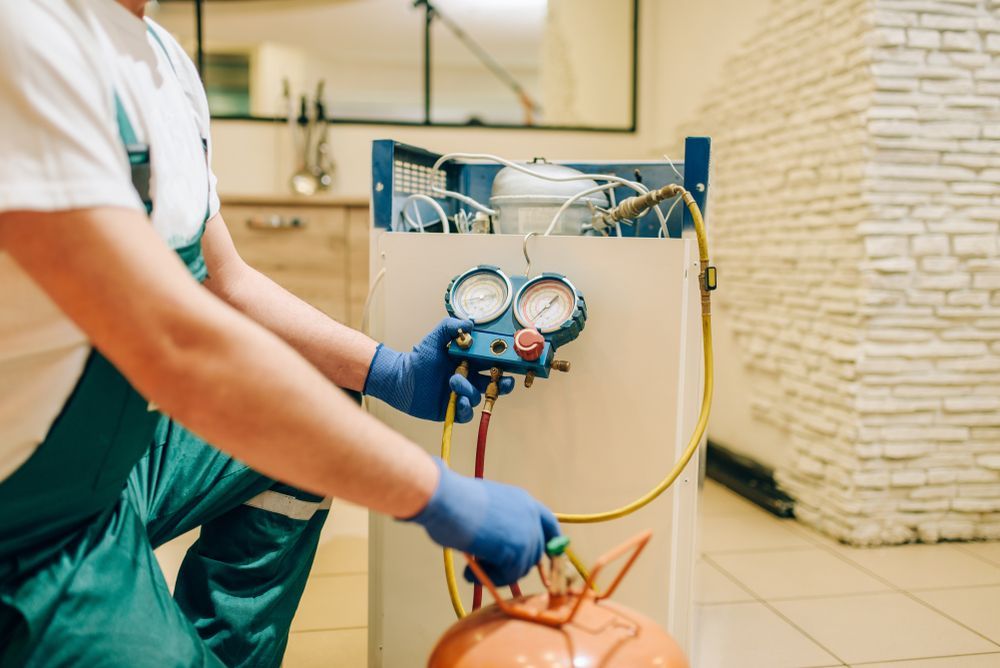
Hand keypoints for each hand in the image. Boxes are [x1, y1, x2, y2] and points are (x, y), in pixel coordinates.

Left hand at [363, 317, 514, 421]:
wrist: (400, 379)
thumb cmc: (418, 358)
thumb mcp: (435, 338)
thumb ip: (450, 327)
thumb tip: (471, 323)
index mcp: (469, 362)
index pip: (491, 364)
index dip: (503, 364)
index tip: (508, 362)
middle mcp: (468, 379)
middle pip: (494, 384)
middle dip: (503, 384)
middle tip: (505, 382)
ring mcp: (460, 395)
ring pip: (477, 397)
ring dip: (469, 391)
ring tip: (454, 382)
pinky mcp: (452, 410)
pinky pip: (466, 414)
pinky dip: (465, 408)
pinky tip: (457, 401)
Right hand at [405, 458, 559, 585]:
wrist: (447, 500)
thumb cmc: (454, 501)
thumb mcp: (486, 507)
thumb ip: (500, 524)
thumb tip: (498, 550)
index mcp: (523, 501)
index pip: (549, 525)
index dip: (550, 544)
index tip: (545, 560)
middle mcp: (530, 515)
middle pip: (534, 553)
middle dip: (512, 565)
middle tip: (485, 568)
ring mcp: (526, 533)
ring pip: (520, 568)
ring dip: (497, 574)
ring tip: (473, 569)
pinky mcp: (517, 550)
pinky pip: (509, 576)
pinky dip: (490, 579)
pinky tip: (471, 571)